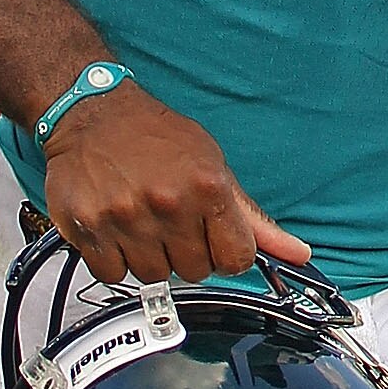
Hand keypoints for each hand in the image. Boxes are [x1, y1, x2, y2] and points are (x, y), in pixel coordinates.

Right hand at [42, 80, 309, 286]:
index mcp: (208, 186)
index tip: (214, 240)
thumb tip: (298, 253)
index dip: (227, 254)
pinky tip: (118, 229)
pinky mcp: (90, 227)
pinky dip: (116, 260)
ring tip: (144, 221)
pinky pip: (113, 274)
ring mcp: (127, 217)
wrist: (93, 112)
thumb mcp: (214, 166)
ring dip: (151, 257)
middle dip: (187, 253)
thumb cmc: (155, 137)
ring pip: (153, 276)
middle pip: (195, 272)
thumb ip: (252, 218)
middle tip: (173, 222)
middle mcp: (169, 203)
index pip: (236, 260)